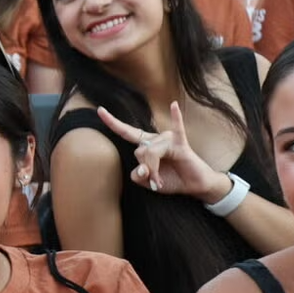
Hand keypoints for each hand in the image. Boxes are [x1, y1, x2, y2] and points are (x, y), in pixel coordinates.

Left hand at [98, 101, 229, 201]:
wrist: (194, 186)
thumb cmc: (172, 180)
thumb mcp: (148, 183)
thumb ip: (139, 176)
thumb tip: (141, 169)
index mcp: (146, 145)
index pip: (127, 132)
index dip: (113, 122)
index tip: (99, 110)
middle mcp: (156, 139)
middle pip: (139, 151)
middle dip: (145, 169)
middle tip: (153, 181)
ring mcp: (168, 140)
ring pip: (150, 152)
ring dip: (154, 170)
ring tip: (160, 181)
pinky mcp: (181, 144)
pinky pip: (177, 129)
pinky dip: (176, 117)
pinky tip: (173, 106)